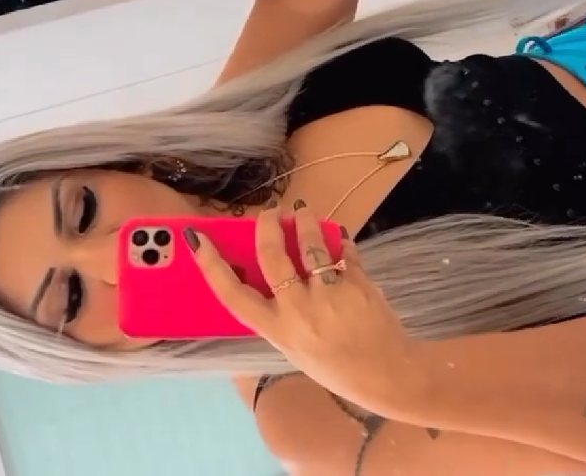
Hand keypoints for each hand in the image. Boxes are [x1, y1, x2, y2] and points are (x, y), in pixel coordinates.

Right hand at [186, 203, 429, 411]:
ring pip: (309, 243)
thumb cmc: (335, 366)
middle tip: (270, 212)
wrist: (387, 374)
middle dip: (266, 225)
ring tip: (303, 212)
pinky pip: (343, 251)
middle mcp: (299, 309)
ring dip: (304, 221)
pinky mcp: (359, 282)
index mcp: (277, 329)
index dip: (211, 264)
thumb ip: (279, 313)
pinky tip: (337, 239)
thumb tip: (269, 272)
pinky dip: (338, 241)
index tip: (198, 238)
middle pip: (271, 254)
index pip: (233, 294)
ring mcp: (330, 293)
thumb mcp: (294, 347)